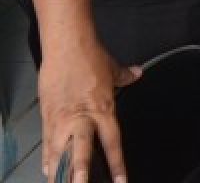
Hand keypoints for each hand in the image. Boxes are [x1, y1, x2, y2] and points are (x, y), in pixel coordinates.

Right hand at [39, 44, 140, 181]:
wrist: (66, 47)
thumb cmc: (88, 57)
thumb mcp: (112, 68)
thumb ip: (125, 76)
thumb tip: (136, 73)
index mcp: (103, 110)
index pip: (112, 143)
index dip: (117, 164)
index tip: (120, 181)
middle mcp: (82, 119)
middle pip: (82, 150)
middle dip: (80, 171)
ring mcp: (61, 120)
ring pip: (60, 151)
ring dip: (60, 170)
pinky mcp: (46, 117)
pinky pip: (47, 142)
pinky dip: (48, 156)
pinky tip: (48, 169)